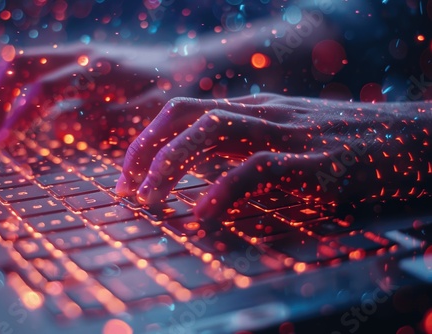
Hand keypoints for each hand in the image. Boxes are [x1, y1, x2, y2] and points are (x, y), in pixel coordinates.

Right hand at [0, 42, 184, 144]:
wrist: (195, 66)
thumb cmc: (176, 94)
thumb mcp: (150, 113)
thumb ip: (105, 122)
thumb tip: (56, 127)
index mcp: (97, 71)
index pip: (42, 91)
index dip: (17, 118)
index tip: (1, 145)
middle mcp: (83, 56)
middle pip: (21, 65)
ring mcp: (82, 53)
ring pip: (26, 60)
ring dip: (1, 88)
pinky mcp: (85, 59)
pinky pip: (41, 65)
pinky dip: (19, 85)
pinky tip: (17, 109)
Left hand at [116, 94, 430, 219]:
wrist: (414, 142)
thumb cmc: (346, 147)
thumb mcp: (287, 140)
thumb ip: (248, 150)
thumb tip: (204, 178)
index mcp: (254, 110)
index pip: (183, 111)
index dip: (147, 140)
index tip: (128, 176)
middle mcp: (263, 113)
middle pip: (186, 114)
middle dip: (145, 151)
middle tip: (126, 192)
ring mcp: (288, 133)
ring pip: (212, 132)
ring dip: (171, 166)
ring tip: (149, 202)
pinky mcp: (315, 162)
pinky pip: (256, 169)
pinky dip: (221, 192)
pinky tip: (200, 217)